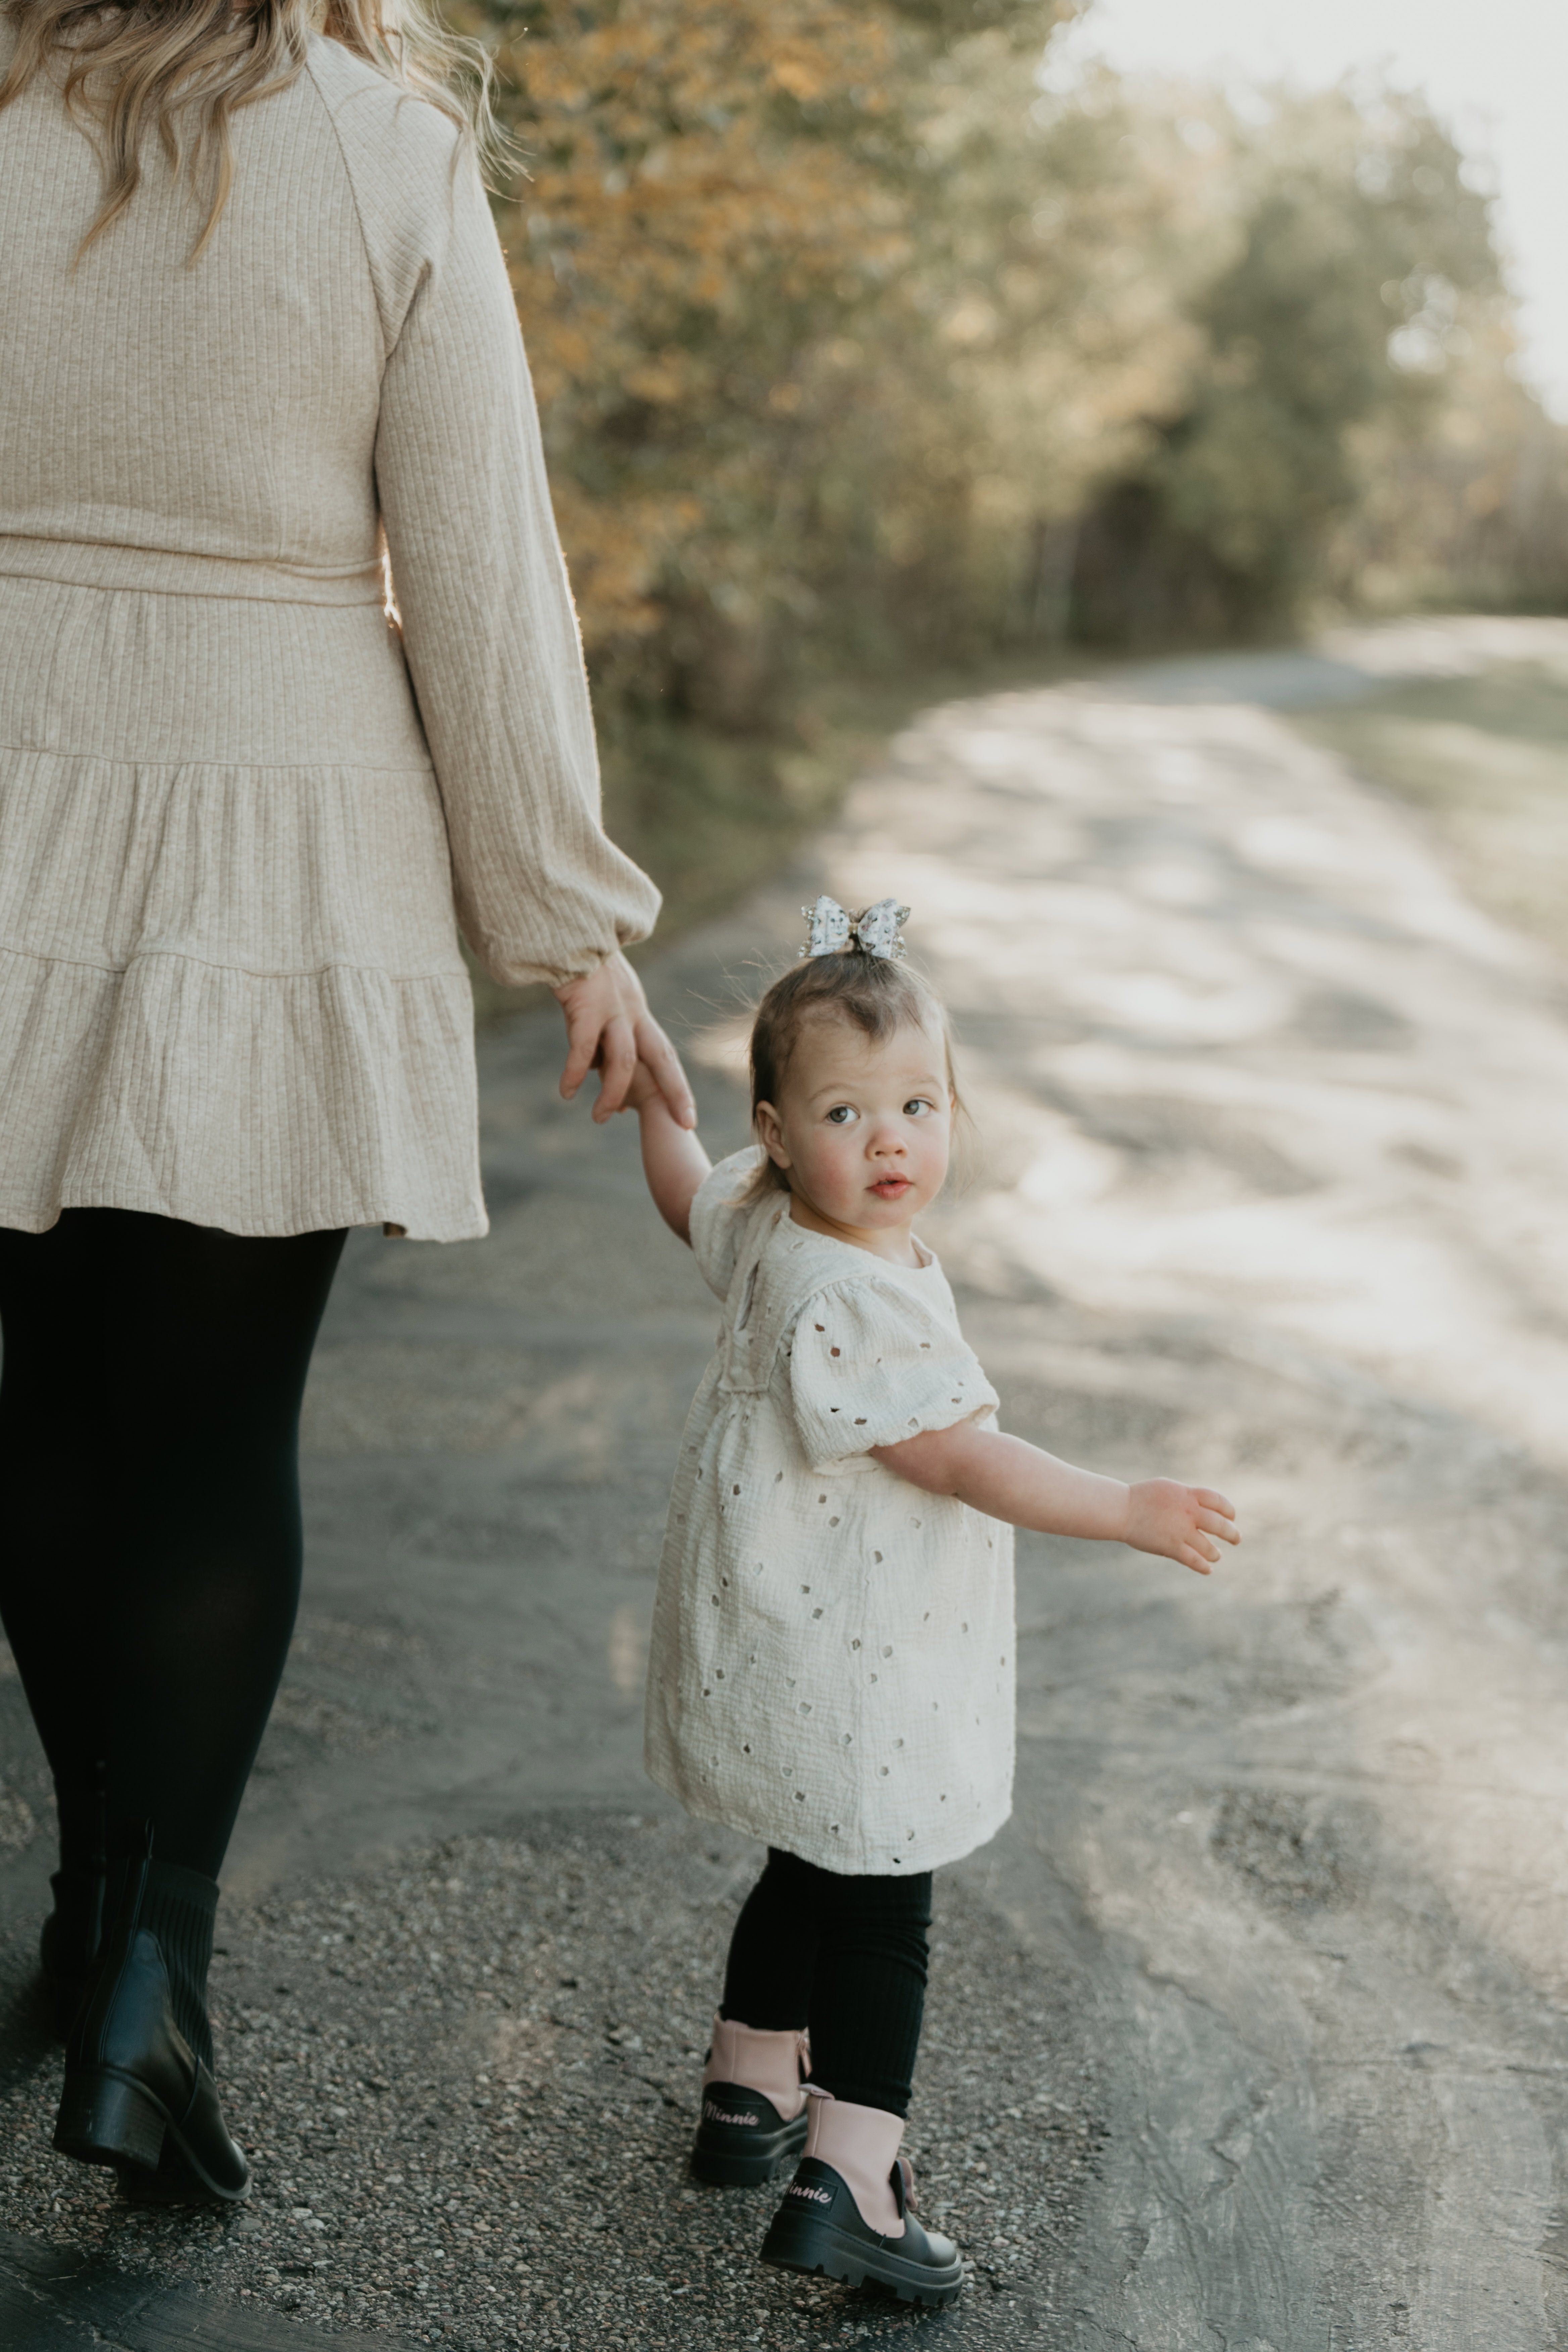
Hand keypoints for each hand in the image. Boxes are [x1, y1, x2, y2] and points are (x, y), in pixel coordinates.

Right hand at [552, 952, 695, 1126]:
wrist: (568, 931)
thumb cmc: (579, 971)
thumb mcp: (601, 1005)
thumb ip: (603, 1041)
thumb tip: (599, 1077)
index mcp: (638, 1013)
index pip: (664, 1054)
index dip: (678, 1086)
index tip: (689, 1117)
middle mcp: (633, 1011)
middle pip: (662, 1057)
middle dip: (676, 1092)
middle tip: (685, 1125)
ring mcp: (612, 1008)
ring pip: (623, 1059)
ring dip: (613, 1093)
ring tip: (600, 1118)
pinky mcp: (586, 1005)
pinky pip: (583, 1047)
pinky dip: (576, 1072)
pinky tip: (567, 1091)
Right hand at [1119, 1481, 1238, 1575]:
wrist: (1121, 1509)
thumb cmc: (1141, 1497)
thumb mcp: (1167, 1488)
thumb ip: (1186, 1496)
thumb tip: (1201, 1505)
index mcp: (1187, 1494)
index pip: (1218, 1500)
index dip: (1228, 1510)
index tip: (1231, 1517)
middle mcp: (1188, 1512)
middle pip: (1220, 1525)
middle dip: (1232, 1534)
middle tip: (1236, 1539)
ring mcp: (1181, 1531)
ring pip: (1209, 1547)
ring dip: (1215, 1553)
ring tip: (1217, 1555)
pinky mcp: (1171, 1547)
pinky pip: (1194, 1560)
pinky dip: (1204, 1566)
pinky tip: (1208, 1569)